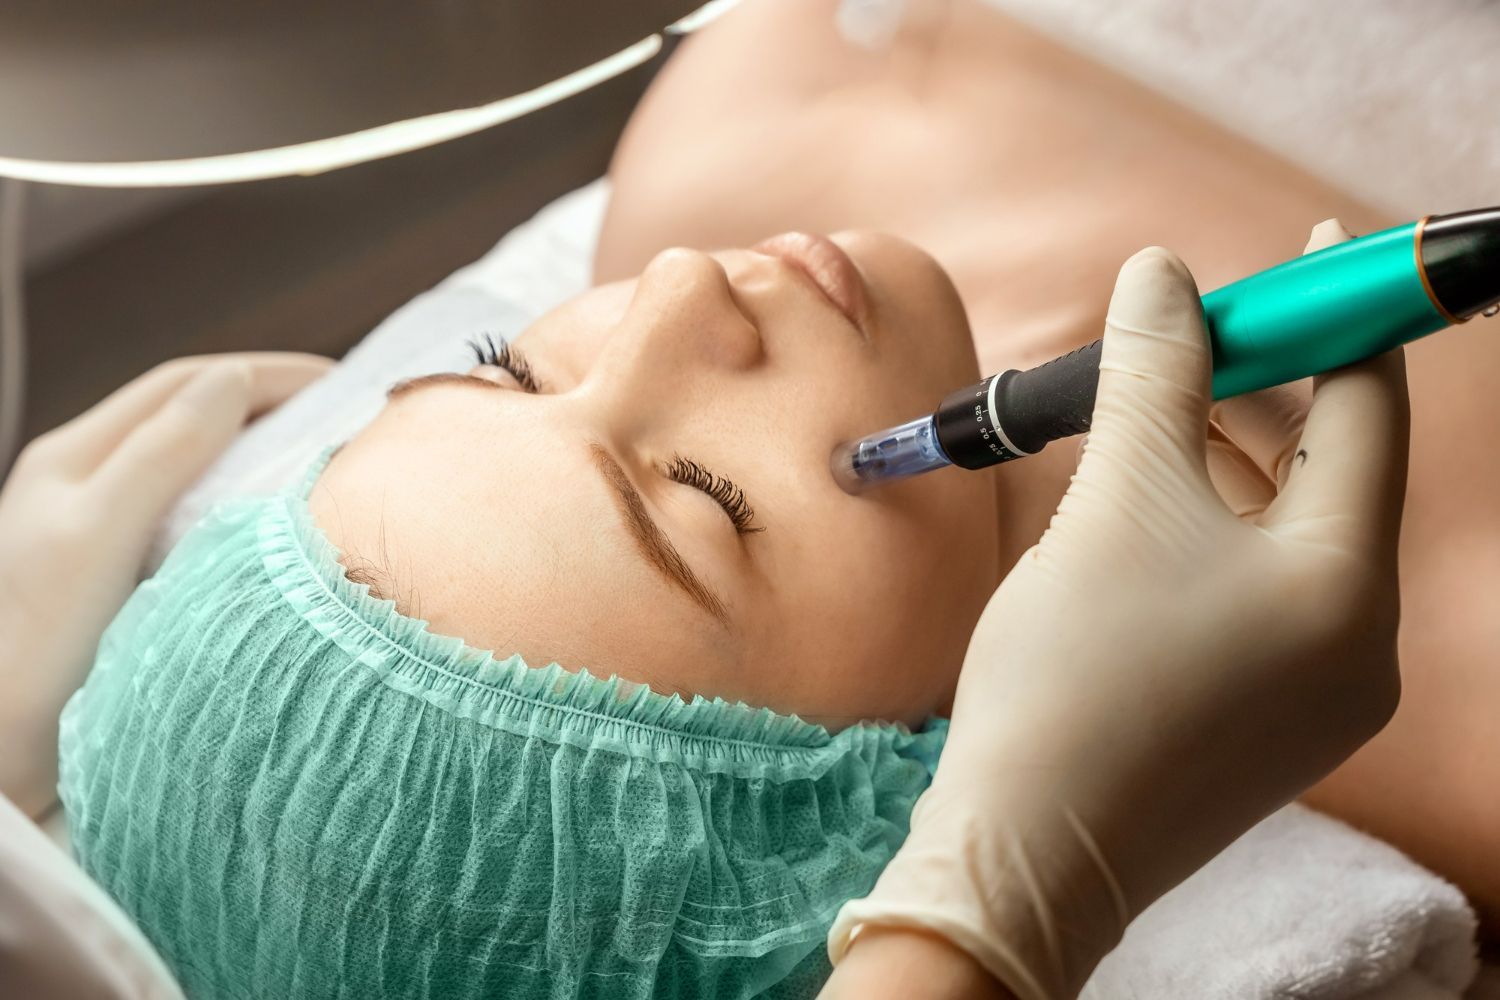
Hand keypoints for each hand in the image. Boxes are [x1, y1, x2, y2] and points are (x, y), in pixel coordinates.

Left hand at [0, 353, 330, 816]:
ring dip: (262, 458)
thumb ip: (162, 452)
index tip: (343, 384)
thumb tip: (234, 381)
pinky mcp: (124, 586)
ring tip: (327, 469)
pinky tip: (281, 538)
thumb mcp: (98, 533)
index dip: (266, 374)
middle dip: (272, 407)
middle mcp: (88, 486)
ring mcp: (103, 535)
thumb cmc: (32, 646)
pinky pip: (197, 523)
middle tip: (347, 421)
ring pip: (198, 471)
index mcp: (75, 457)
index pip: (185, 385)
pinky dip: (246, 512)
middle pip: (192, 419)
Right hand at [827, 225, 1407, 998]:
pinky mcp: (1267, 727)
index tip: (1302, 248)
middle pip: (1330, 474)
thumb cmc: (1073, 674)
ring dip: (1224, 461)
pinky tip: (1142, 513)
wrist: (1024, 852)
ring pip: (1287, 536)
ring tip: (1142, 420)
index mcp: (1347, 585)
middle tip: (1184, 337)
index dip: (1331, 316)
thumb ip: (1152, 374)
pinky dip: (1213, 534)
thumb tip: (1160, 271)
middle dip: (1259, 391)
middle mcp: (1363, 645)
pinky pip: (1260, 596)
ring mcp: (1320, 697)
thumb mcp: (1116, 502)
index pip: (1367, 413)